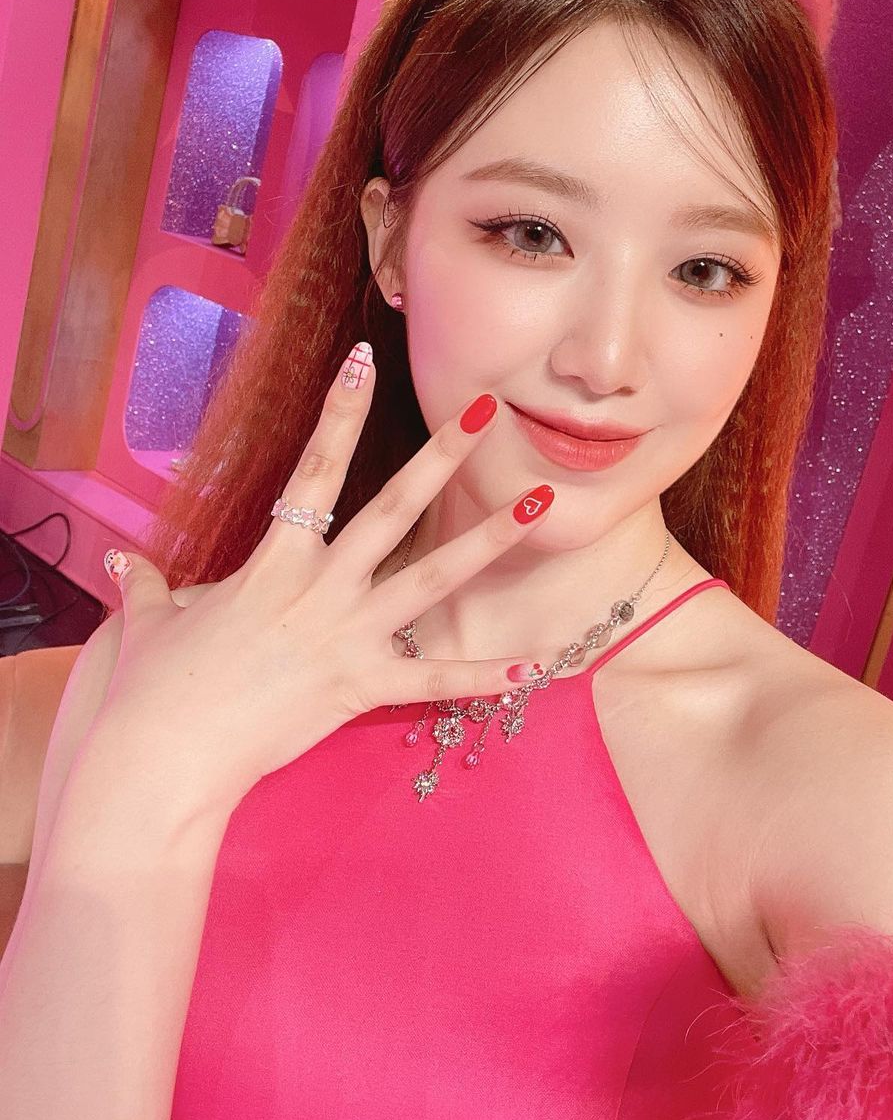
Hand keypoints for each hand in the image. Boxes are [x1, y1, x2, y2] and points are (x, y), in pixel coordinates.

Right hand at [93, 342, 553, 820]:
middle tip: (485, 411)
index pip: (314, 470)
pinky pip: (434, 681)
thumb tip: (126, 566)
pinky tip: (537, 665)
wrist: (164, 757)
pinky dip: (485, 676)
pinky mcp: (359, 688)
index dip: (339, 413)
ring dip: (488, 541)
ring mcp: (347, 636)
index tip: (362, 361)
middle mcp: (320, 587)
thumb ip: (150, 588)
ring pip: (431, 579)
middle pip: (393, 509)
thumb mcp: (151, 625)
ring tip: (538, 507)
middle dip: (441, 456)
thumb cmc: (152, 690)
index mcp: (274, 561)